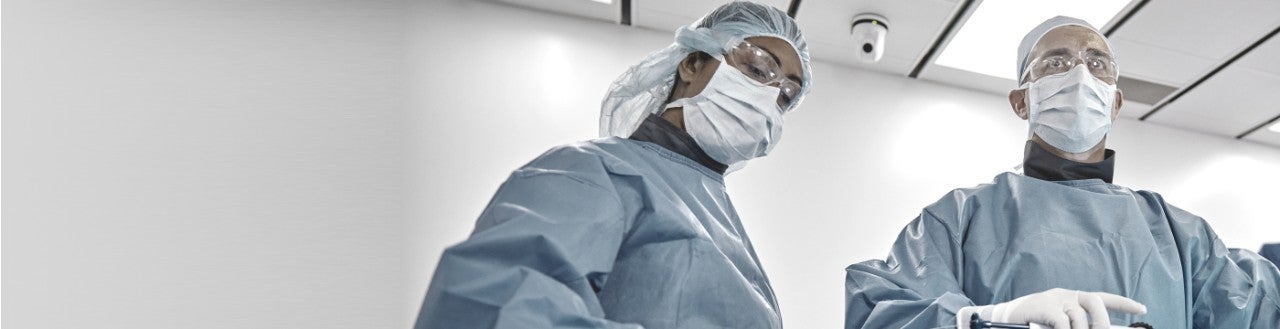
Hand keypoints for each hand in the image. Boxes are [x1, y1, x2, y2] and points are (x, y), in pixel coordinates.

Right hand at [955, 288, 1146, 328]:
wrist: (1002, 320)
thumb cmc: (1031, 324)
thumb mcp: (1058, 324)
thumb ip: (1076, 325)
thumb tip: (1094, 328)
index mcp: (1071, 298)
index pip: (1102, 297)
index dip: (1124, 304)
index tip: (1143, 310)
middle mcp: (1066, 295)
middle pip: (1095, 303)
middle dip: (1102, 323)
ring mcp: (1055, 299)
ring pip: (1079, 317)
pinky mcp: (1045, 306)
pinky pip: (1063, 322)